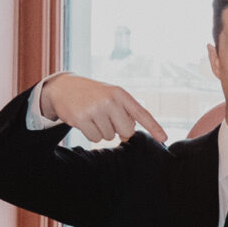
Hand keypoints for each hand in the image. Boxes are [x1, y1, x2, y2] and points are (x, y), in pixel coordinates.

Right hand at [41, 72, 166, 144]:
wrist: (63, 87)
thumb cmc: (93, 94)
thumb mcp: (111, 96)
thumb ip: (124, 113)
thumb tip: (127, 136)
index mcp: (120, 94)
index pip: (141, 113)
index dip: (154, 127)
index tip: (164, 138)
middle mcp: (109, 100)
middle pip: (126, 131)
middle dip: (118, 129)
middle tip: (106, 117)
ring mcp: (94, 109)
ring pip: (109, 136)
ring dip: (102, 130)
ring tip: (93, 115)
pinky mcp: (81, 119)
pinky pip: (95, 138)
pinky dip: (91, 133)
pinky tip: (84, 120)